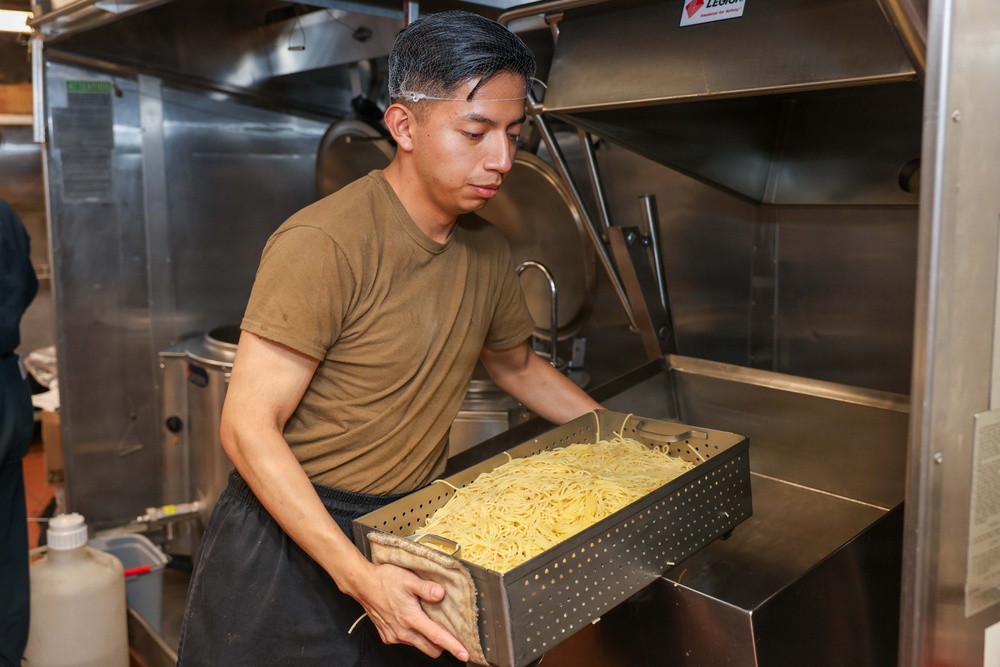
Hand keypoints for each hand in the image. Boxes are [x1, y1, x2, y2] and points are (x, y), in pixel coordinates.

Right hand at [348, 560, 469, 661]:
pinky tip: (410, 619)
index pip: (436, 636)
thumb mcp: (408, 579)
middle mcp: (402, 631)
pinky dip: (413, 634)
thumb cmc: (385, 580)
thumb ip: (426, 588)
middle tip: (448, 632)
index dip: (452, 646)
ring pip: (418, 645)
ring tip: (426, 619)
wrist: (362, 584)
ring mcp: (394, 636)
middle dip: (441, 644)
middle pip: (430, 648)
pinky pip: (406, 641)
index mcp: (410, 618)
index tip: (464, 654)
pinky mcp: (387, 636)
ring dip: (426, 638)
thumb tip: (441, 594)